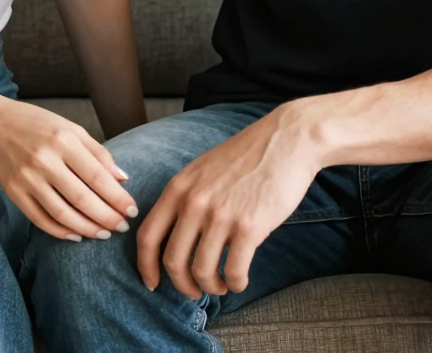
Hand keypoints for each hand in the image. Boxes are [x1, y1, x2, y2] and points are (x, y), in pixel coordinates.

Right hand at [0, 96, 139, 242]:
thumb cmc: (36, 123)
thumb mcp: (70, 128)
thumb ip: (97, 152)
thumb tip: (122, 179)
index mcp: (64, 140)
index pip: (98, 176)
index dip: (118, 197)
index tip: (132, 210)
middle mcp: (45, 160)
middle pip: (82, 198)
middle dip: (107, 217)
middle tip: (123, 226)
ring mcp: (27, 178)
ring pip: (62, 213)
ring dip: (87, 228)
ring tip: (104, 234)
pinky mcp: (13, 193)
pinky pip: (40, 219)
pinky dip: (60, 231)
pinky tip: (76, 235)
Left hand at [137, 101, 321, 297]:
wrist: (286, 141)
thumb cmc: (246, 156)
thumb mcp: (203, 169)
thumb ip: (186, 196)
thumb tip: (174, 234)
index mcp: (179, 187)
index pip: (148, 236)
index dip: (146, 266)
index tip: (153, 283)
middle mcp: (194, 202)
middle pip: (173, 261)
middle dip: (182, 285)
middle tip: (195, 291)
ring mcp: (221, 215)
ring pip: (202, 271)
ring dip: (211, 286)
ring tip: (222, 285)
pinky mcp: (249, 227)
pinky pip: (234, 271)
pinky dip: (236, 284)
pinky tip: (240, 280)